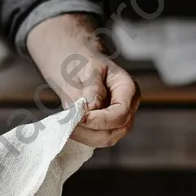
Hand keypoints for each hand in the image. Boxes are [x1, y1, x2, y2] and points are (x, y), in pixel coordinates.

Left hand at [26, 12, 140, 148]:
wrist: (70, 57)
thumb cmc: (78, 58)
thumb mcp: (84, 68)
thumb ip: (91, 89)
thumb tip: (93, 109)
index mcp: (127, 87)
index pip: (121, 113)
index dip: (100, 120)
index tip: (78, 117)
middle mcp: (128, 104)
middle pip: (117, 129)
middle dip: (91, 130)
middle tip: (68, 121)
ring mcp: (118, 116)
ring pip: (107, 138)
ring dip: (85, 135)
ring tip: (67, 122)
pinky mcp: (105, 124)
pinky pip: (97, 138)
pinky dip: (83, 135)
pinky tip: (69, 124)